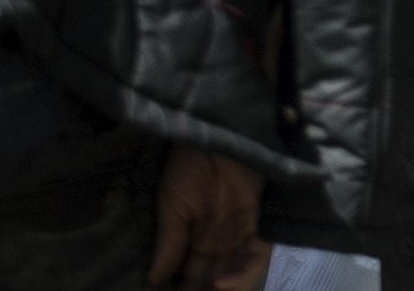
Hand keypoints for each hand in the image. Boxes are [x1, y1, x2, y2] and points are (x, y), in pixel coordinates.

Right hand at [149, 146, 263, 289]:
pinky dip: (241, 273)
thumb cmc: (188, 168)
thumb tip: (155, 280)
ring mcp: (239, 231)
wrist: (214, 138)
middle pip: (215, 274)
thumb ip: (169, 243)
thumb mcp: (172, 208)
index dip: (184, 286)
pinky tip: (219, 285)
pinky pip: (255, 254)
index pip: (192, 271)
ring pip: (235, 269)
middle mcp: (220, 237)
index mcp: (197, 235)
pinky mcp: (258, 222)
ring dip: (224, 287)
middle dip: (203, 289)